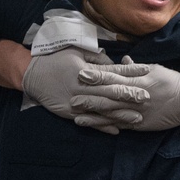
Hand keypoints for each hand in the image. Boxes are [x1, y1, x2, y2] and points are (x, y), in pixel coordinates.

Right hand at [22, 47, 148, 132]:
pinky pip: (89, 121)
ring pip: (102, 109)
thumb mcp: (74, 50)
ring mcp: (76, 101)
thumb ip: (95, 57)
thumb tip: (113, 62)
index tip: (146, 70)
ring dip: (121, 114)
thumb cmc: (54, 58)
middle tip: (147, 97)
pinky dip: (103, 126)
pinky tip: (117, 130)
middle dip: (130, 95)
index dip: (130, 71)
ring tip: (138, 117)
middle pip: (110, 92)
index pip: (113, 71)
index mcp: (86, 70)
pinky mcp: (69, 113)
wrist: (31, 74)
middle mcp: (83, 87)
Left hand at [72, 58, 179, 131]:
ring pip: (112, 113)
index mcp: (138, 80)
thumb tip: (121, 60)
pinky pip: (120, 125)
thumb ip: (135, 68)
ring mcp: (137, 111)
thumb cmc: (170, 81)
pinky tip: (94, 126)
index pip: (114, 76)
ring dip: (93, 114)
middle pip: (109, 96)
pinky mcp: (139, 124)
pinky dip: (106, 125)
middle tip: (72, 97)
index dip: (97, 76)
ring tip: (76, 115)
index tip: (81, 73)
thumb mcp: (154, 69)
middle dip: (90, 97)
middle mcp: (135, 96)